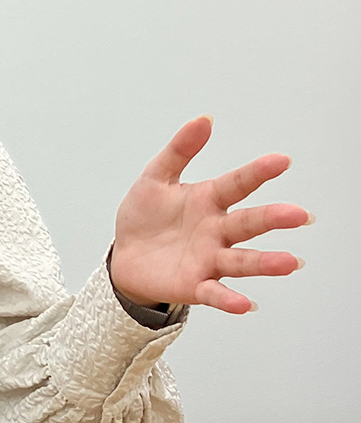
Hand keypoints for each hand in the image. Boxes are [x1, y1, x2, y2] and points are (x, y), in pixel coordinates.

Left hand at [110, 115, 312, 313]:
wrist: (125, 256)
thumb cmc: (145, 217)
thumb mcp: (155, 178)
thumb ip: (180, 150)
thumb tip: (204, 119)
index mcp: (209, 201)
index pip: (238, 184)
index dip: (258, 172)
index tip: (281, 160)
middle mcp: (216, 231)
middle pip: (248, 224)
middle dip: (272, 219)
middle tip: (298, 215)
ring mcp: (208, 259)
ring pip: (241, 261)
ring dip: (265, 262)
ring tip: (290, 261)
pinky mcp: (195, 285)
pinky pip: (215, 293)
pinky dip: (230, 299)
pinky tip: (246, 303)